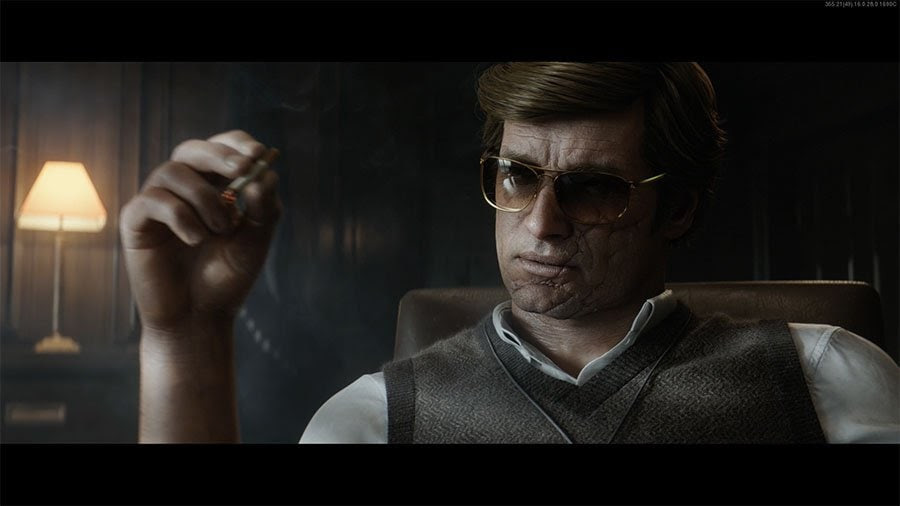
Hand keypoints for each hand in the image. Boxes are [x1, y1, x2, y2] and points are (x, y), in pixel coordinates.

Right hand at [120, 130, 281, 336]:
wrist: (200, 318)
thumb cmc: (227, 278)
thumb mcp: (256, 241)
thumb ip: (264, 208)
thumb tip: (263, 174)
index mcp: (213, 186)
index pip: (222, 147)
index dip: (238, 143)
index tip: (259, 154)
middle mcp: (182, 189)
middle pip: (192, 149)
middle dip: (220, 155)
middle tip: (242, 169)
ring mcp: (157, 203)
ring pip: (173, 171)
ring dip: (204, 197)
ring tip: (220, 230)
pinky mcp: (136, 222)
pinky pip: (153, 200)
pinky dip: (180, 216)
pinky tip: (195, 239)